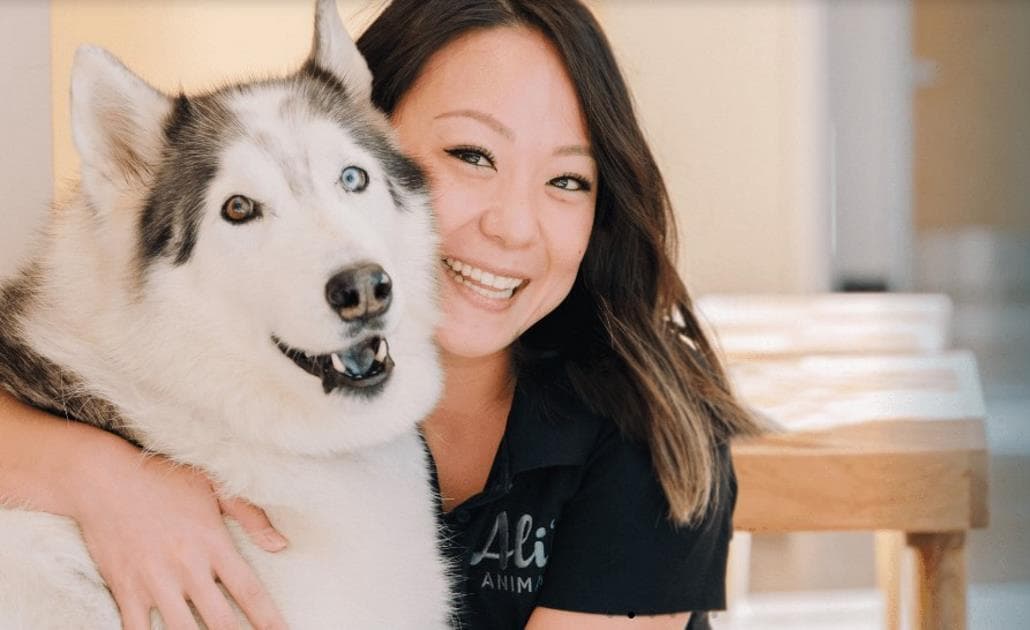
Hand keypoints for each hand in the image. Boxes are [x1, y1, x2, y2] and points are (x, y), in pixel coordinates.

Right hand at [69, 439, 288, 629]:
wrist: (103, 478)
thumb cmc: (163, 478)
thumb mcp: (214, 486)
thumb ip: (251, 516)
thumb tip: (281, 545)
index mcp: (213, 544)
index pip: (249, 592)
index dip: (269, 620)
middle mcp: (187, 568)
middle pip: (220, 622)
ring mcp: (154, 582)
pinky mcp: (125, 590)